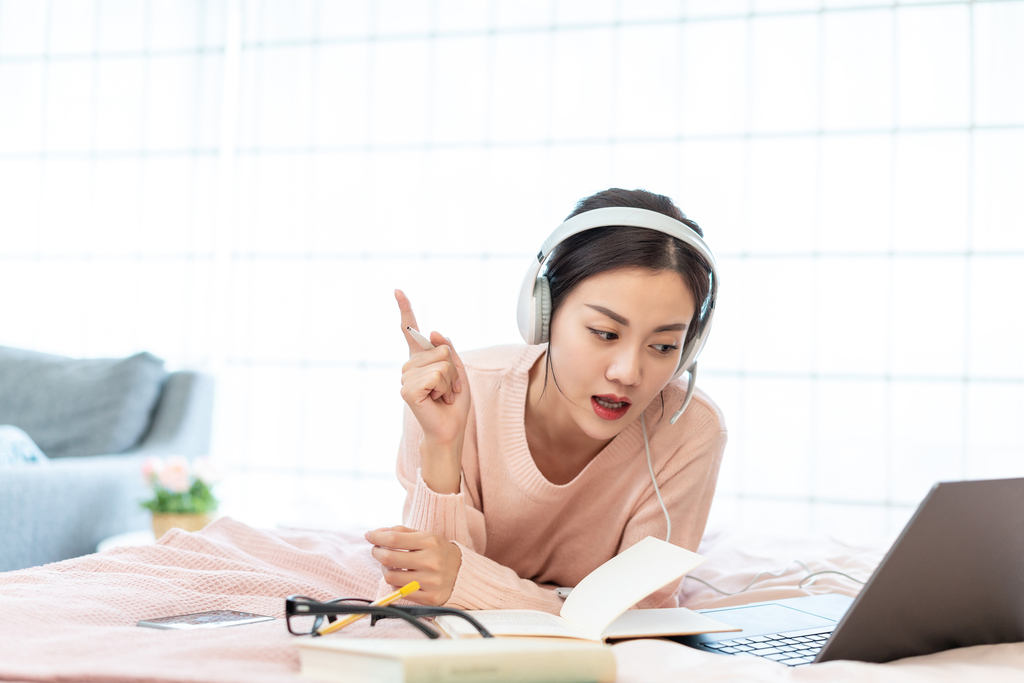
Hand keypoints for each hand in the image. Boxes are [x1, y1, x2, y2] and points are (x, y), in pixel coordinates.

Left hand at [366, 525, 461, 605]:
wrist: (463, 572)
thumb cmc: (438, 551)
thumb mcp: (425, 536)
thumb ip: (401, 532)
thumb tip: (376, 533)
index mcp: (430, 542)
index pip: (394, 539)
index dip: (377, 537)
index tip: (369, 535)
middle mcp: (431, 562)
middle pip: (388, 558)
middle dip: (377, 552)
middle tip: (377, 550)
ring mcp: (431, 582)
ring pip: (391, 577)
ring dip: (385, 569)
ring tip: (390, 565)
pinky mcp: (430, 598)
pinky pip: (400, 592)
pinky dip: (395, 584)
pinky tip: (401, 577)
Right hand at [396, 289, 470, 493]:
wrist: (450, 430)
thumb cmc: (454, 403)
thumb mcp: (458, 371)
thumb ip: (447, 349)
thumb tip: (431, 330)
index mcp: (421, 359)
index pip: (411, 330)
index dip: (405, 309)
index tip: (397, 290)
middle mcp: (410, 366)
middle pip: (440, 349)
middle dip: (454, 370)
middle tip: (449, 390)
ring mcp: (406, 377)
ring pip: (440, 363)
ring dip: (451, 382)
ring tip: (443, 396)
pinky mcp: (407, 390)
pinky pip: (436, 376)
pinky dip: (445, 389)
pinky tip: (437, 400)